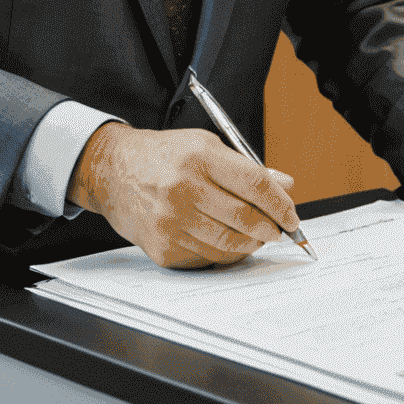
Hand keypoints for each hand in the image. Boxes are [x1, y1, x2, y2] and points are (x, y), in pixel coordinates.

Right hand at [67, 124, 299, 268]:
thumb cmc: (163, 156)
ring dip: (251, 244)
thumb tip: (285, 186)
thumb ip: (246, 167)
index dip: (280, 203)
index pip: (254, 183)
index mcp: (199, 156)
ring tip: (256, 237)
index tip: (291, 215)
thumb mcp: (205, 146)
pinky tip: (226, 241)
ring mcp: (170, 220)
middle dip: (271, 229)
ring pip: (229, 244)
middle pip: (245, 218)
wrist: (112, 171)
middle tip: (279, 230)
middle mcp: (183, 188)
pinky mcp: (162, 247)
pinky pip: (206, 258)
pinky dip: (224, 253)